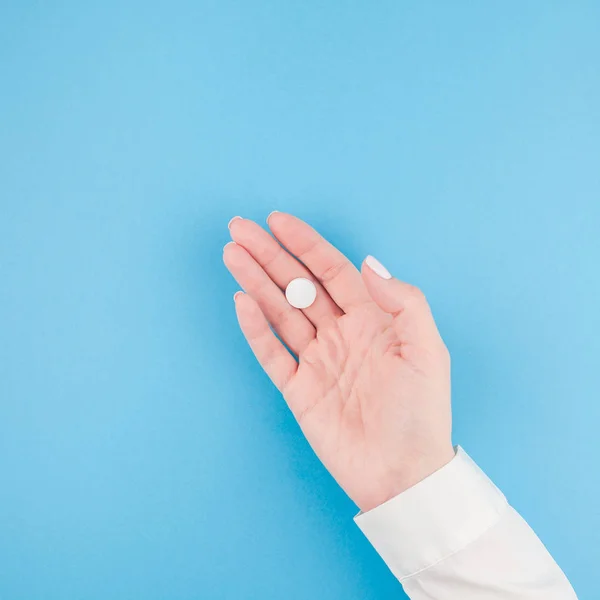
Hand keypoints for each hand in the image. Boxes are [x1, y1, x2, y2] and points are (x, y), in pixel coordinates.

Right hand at [224, 213, 453, 511]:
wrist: (402, 474)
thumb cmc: (420, 413)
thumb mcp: (426, 351)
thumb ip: (404, 303)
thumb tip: (369, 263)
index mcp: (372, 319)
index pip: (332, 270)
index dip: (305, 244)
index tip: (278, 221)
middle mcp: (340, 333)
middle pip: (298, 285)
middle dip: (270, 255)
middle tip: (239, 229)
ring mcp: (317, 360)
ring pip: (280, 312)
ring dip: (255, 283)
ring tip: (232, 254)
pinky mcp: (299, 389)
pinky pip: (272, 353)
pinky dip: (255, 329)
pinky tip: (242, 302)